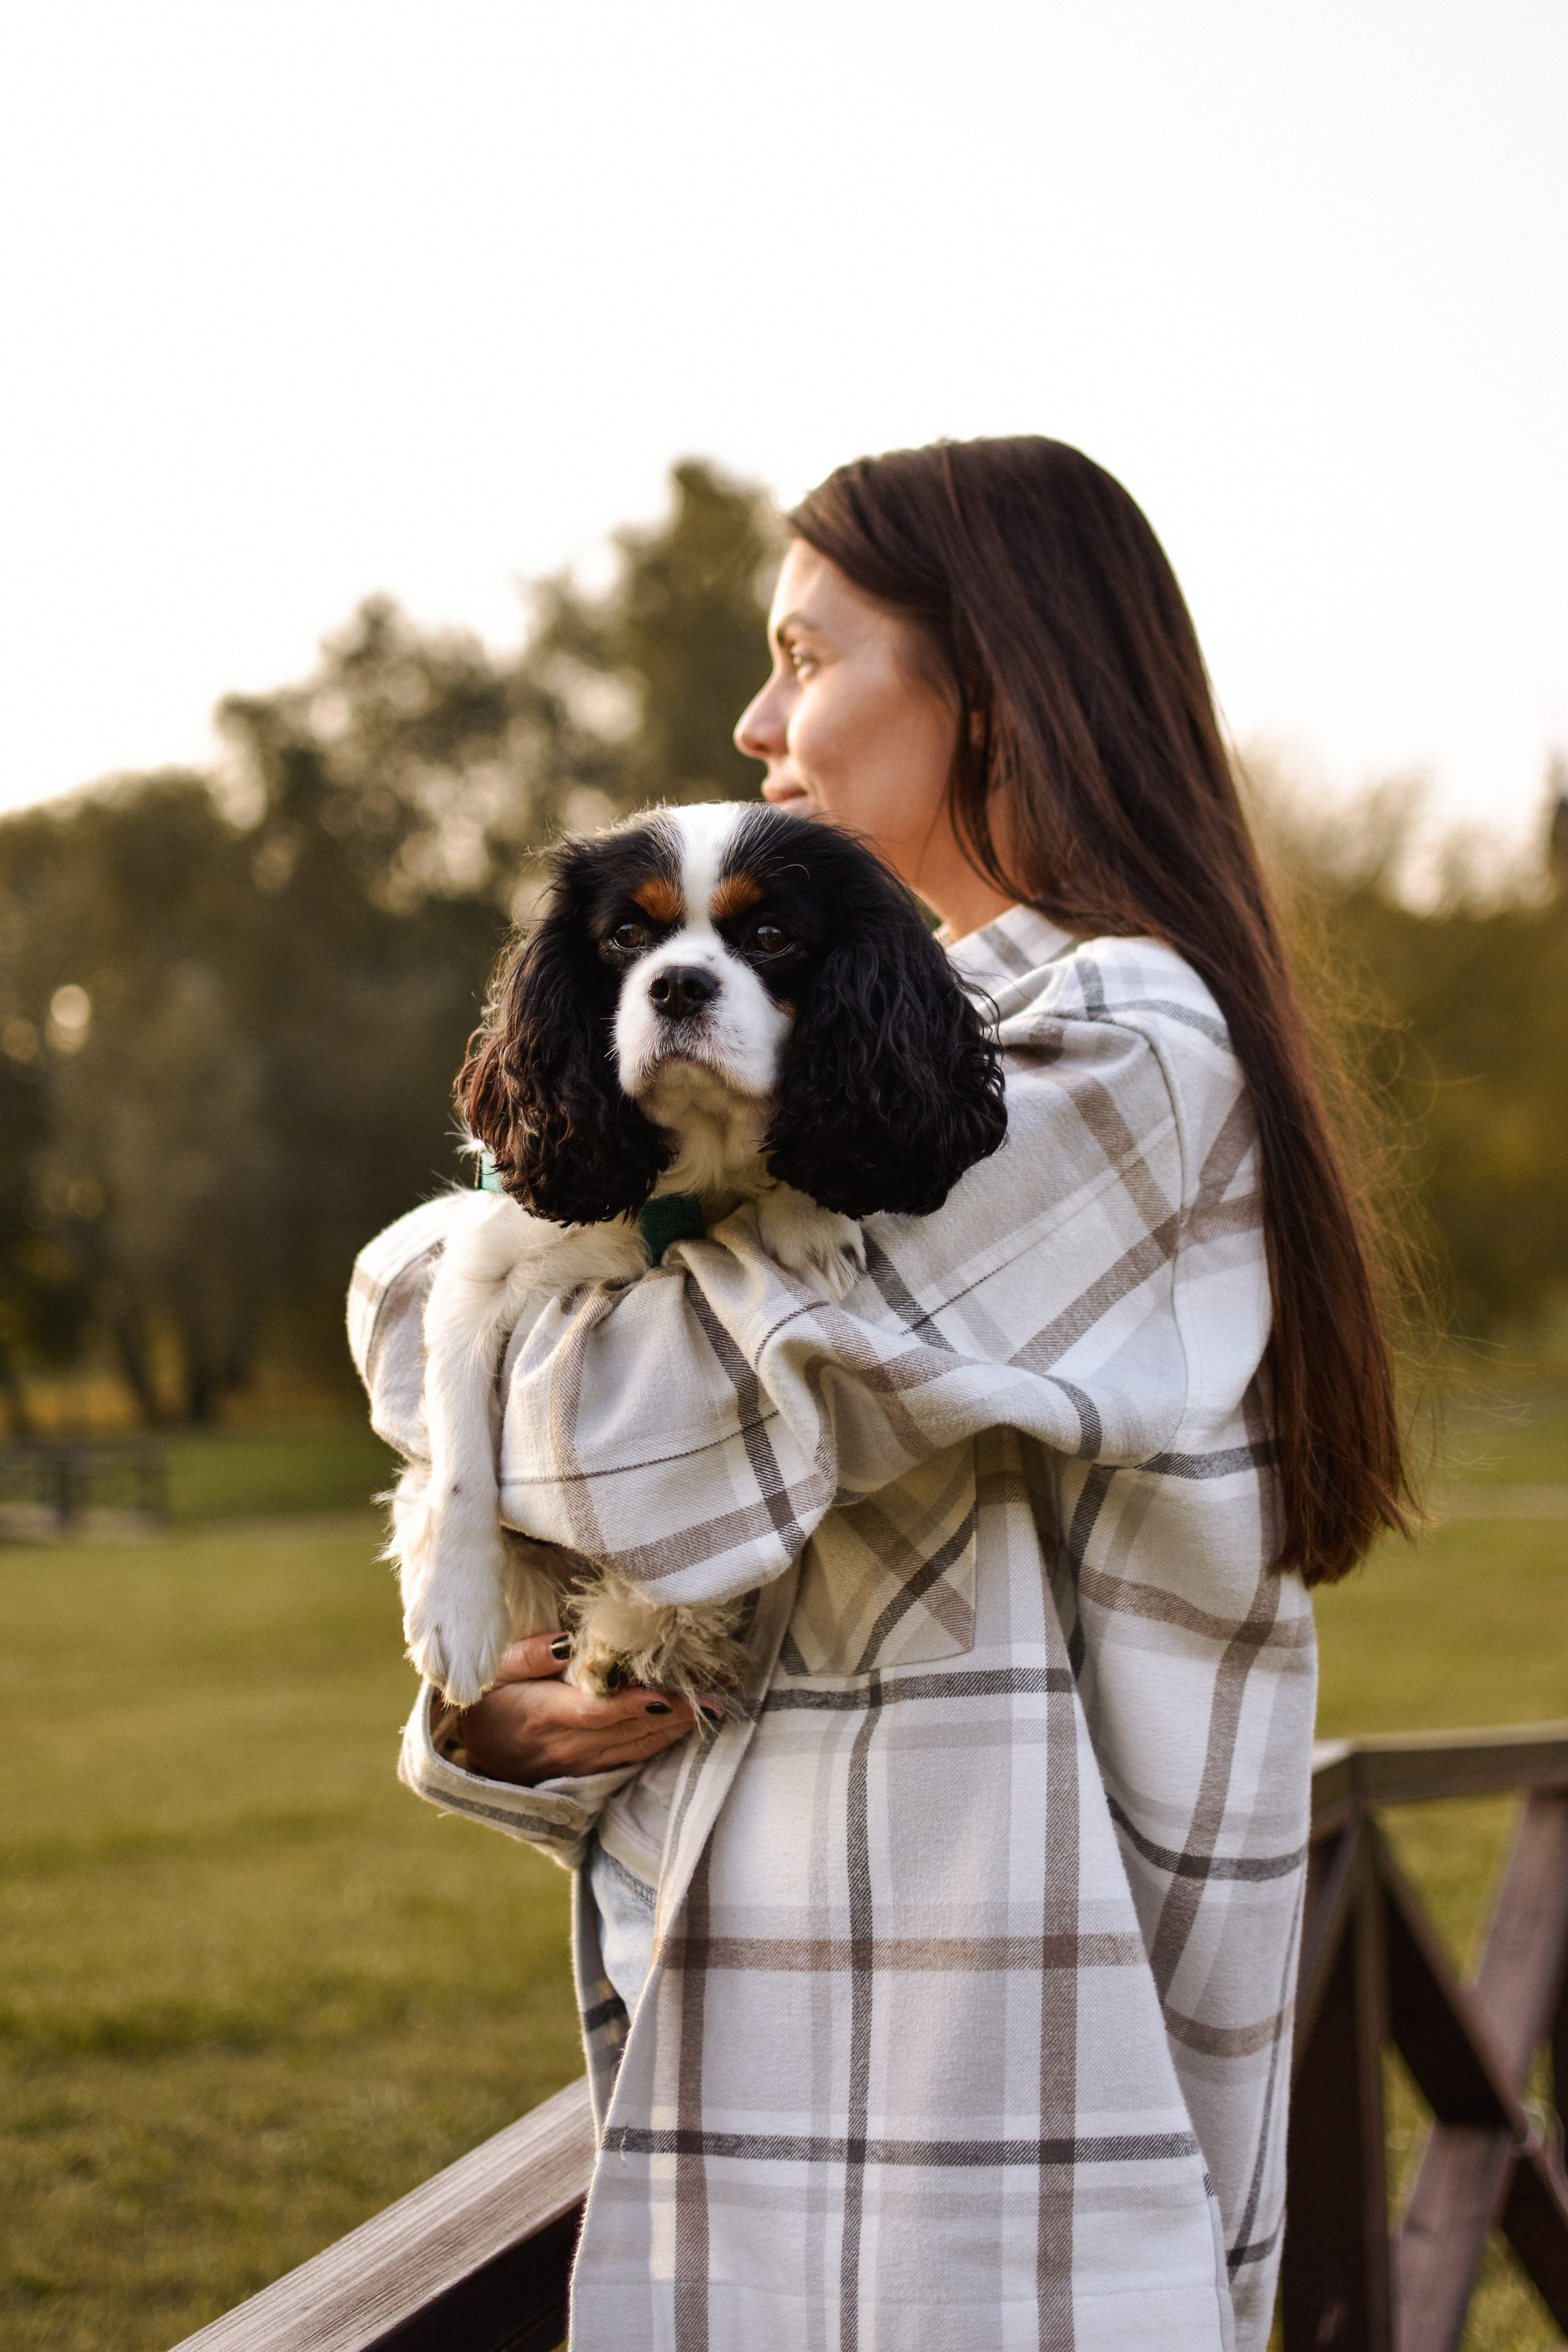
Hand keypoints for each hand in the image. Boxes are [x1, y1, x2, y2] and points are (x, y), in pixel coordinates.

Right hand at [452, 1632, 708, 1782]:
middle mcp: (567, 1746)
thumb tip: (566, 1643)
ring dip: (676, 1726)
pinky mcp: (592, 1773)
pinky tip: (689, 1723)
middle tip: (714, 1689)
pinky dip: (663, 1741)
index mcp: (541, 1714)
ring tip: (714, 1703)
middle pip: (627, 1730)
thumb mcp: (494, 1670)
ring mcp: (582, 1765)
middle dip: (672, 1711)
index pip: (594, 1712)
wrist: (477, 1754)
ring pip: (637, 1747)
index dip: (632, 1705)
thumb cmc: (489, 1700)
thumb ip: (527, 1656)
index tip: (666, 1694)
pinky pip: (634, 1758)